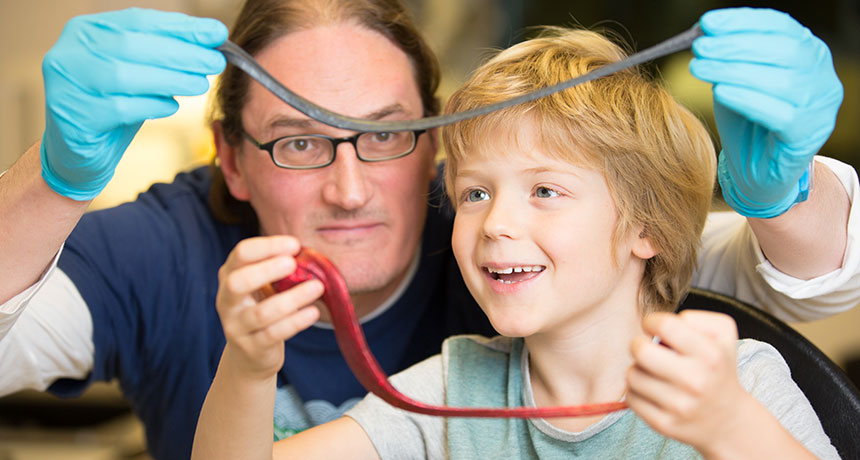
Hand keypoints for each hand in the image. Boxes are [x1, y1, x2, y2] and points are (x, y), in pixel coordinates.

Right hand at [41, 8, 227, 199]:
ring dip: (171, 79)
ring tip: (200, 84)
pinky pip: (119, 108)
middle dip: (181, 53)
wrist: (78, 150)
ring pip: (125, 75)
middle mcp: (70, 52)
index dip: (180, 26)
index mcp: (86, 31)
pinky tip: (171, 106)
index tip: (216, 33)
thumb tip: (212, 40)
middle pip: (132, 45)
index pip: (138, 20)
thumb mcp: (138, 72)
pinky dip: (152, 105)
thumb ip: (165, 53)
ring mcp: (67, 84)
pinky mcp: (74, 116)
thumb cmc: (112, 104)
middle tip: (215, 62)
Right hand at [216, 236, 322, 378]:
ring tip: (317, 287)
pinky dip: (295, 322)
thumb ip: (278, 270)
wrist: (250, 355)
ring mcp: (236, 326)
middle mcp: (227, 301)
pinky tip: (313, 312)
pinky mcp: (251, 348)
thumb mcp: (264, 286)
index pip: (241, 254)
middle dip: (267, 270)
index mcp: (229, 276)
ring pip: (262, 313)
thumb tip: (308, 255)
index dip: (267, 246)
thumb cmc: (262, 308)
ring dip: (292, 299)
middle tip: (293, 263)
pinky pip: (273, 334)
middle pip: (238, 282)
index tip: (294, 245)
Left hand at [627, 311, 753, 452]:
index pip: (664, 325)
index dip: (651, 321)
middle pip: (640, 350)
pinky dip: (636, 391)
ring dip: (638, 369)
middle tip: (648, 350)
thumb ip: (694, 318)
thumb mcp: (723, 334)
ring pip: (632, 375)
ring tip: (653, 372)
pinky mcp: (664, 424)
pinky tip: (651, 390)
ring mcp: (679, 406)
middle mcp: (696, 381)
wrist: (728, 420)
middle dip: (639, 345)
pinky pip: (630, 398)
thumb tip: (659, 325)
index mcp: (710, 355)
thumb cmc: (718, 367)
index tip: (655, 328)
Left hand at [690, 8, 842, 217]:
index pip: (781, 27)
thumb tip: (703, 31)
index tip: (707, 23)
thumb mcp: (735, 80)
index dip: (743, 22)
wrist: (754, 171)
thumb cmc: (746, 121)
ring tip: (699, 67)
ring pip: (781, 81)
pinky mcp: (808, 136)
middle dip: (735, 45)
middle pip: (783, 51)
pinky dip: (746, 99)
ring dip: (734, 70)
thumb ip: (727, 56)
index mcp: (809, 54)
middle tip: (699, 47)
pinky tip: (719, 92)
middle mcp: (822, 78)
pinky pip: (778, 114)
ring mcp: (820, 108)